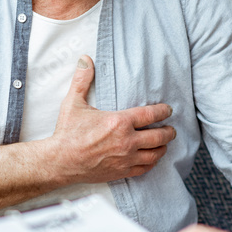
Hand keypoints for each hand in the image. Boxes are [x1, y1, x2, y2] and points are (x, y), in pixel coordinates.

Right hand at [51, 55, 175, 184]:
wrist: (60, 161)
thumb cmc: (67, 132)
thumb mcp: (73, 102)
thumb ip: (82, 79)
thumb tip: (85, 59)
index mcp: (119, 121)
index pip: (151, 114)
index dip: (163, 111)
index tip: (167, 110)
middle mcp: (127, 141)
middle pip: (159, 136)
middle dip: (169, 131)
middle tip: (171, 129)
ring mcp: (126, 158)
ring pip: (155, 154)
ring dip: (162, 147)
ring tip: (164, 143)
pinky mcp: (122, 171)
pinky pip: (145, 168)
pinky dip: (152, 162)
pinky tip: (151, 158)